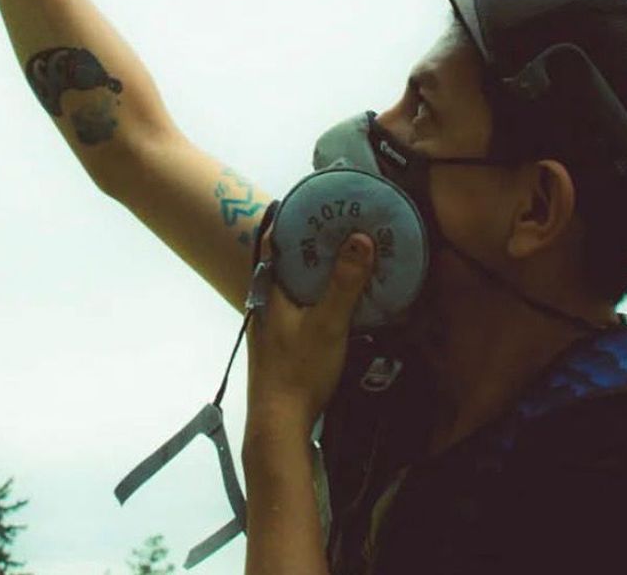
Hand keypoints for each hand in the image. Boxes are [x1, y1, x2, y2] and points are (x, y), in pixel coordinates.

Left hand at [245, 224, 376, 443]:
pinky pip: (300, 307)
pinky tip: (339, 300)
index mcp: (269, 291)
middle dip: (311, 245)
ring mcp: (272, 326)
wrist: (279, 423)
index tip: (315, 203)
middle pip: (286, 263)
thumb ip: (345, 283)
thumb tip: (360, 239)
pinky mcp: (282, 344)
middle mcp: (266, 304)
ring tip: (345, 257)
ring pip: (294, 287)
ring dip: (316, 272)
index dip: (291, 220)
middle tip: (341, 227)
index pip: (273, 242)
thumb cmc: (299, 370)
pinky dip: (317, 296)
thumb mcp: (328, 323)